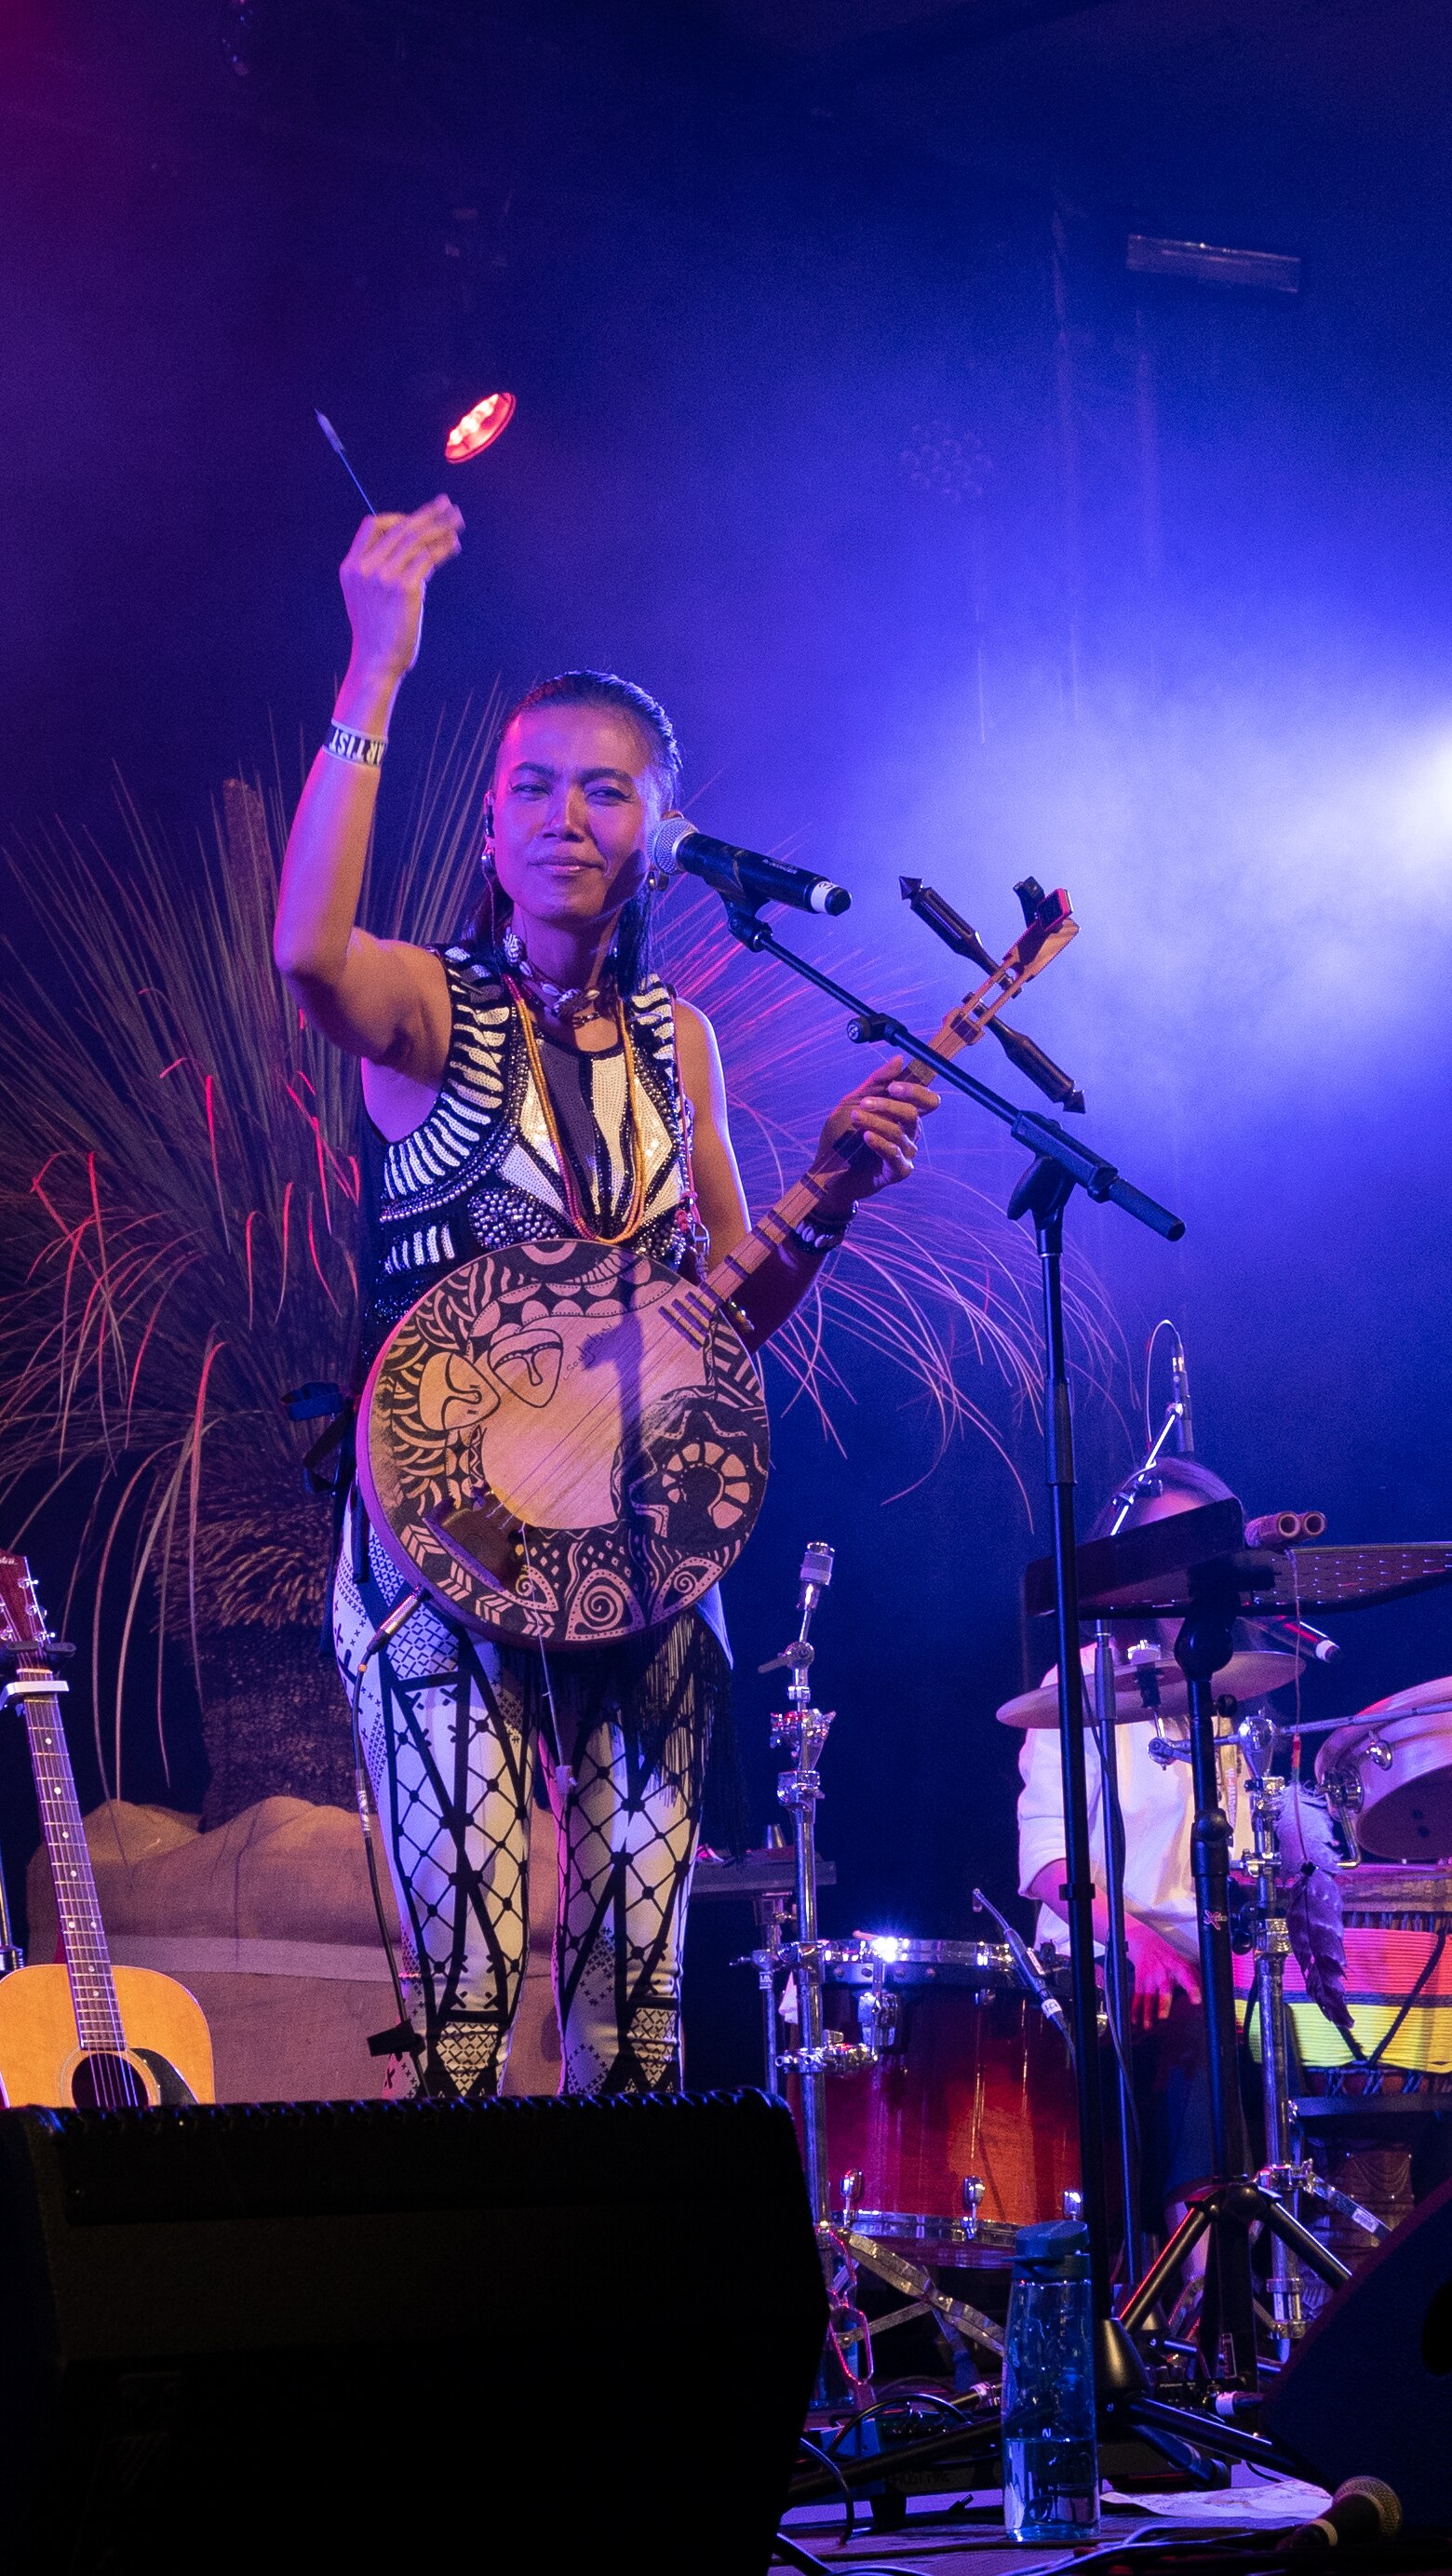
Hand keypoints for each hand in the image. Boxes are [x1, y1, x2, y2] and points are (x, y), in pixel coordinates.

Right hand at [338, 496, 462, 690]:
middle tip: (449, 505)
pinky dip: (443, 549)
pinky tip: (454, 545)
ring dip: (441, 528)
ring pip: (417, 540)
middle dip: (428, 514)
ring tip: (458, 521)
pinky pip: (427, 559)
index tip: (419, 519)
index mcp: (351, 567)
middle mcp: (365, 568)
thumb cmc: (377, 633)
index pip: (373, 526)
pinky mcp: (405, 588)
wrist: (377, 662)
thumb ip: (379, 570)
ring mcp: (384, 577)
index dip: (398, 518)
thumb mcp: (367, 597)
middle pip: (400, 528)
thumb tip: (413, 548)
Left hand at [813, 1055, 938, 1213]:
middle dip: (887, 1106)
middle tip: (864, 1104)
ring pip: (899, 1133)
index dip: (915, 1091)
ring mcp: (905, 1153)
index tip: (893, 1086)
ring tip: (855, 1118)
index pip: (926, 1101)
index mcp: (903, 1115)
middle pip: (912, 1114)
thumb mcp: (853, 1103)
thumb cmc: (842, 1135)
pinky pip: (895, 1155)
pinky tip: (865, 1137)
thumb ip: (876, 1082)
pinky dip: (880, 1143)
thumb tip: (899, 1059)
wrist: (825, 1170)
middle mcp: (909, 1133)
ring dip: (875, 1122)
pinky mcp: (898, 1171)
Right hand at [1127, 1919, 1200, 2030]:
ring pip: (1148, 1997)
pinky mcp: (1140, 1980)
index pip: (1188, 1980)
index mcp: (1179, 1969)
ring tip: (1148, 2026)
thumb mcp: (1185, 1964)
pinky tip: (1136, 2020)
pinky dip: (1135, 2010)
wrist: (1147, 1944)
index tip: (1196, 2000)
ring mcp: (1151, 1977)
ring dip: (1147, 2013)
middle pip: (1164, 1990)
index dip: (1193, 1990)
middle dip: (1163, 2004)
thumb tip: (1209, 1994)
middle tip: (1163, 2017)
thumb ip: (1196, 1979)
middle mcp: (1164, 1973)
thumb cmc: (1169, 1958)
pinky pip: (1137, 1997)